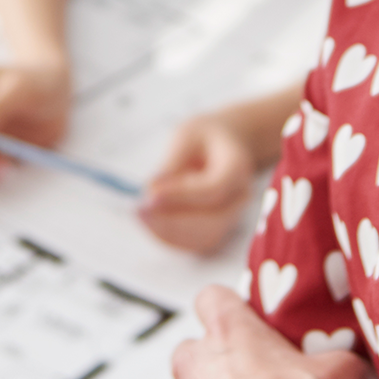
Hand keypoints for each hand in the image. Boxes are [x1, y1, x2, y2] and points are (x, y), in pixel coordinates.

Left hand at [139, 113, 259, 253]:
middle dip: (172, 222)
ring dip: (168, 232)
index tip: (150, 195)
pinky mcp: (218, 230)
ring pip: (203, 238)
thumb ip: (172, 163)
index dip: (182, 195)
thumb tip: (152, 192)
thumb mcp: (187, 134)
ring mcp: (232, 217)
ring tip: (140, 214)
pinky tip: (149, 221)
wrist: (228, 144)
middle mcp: (240, 197)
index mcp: (237, 167)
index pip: (214, 189)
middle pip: (212, 222)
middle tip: (139, 210)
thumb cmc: (205, 136)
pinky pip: (195, 243)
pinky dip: (169, 237)